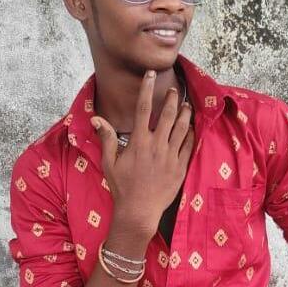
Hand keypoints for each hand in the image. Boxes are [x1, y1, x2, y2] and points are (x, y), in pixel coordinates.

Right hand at [90, 69, 194, 236]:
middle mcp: (156, 146)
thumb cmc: (122, 188)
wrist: (138, 211)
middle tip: (175, 90)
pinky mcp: (180, 168)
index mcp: (138, 142)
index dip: (147, 89)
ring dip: (185, 113)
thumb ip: (106, 139)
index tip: (151, 75)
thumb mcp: (109, 163)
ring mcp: (170, 156)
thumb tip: (96, 119)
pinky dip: (190, 134)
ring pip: (181, 128)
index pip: (142, 108)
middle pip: (167, 115)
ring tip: (186, 105)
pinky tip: (190, 128)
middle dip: (172, 99)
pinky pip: (188, 146)